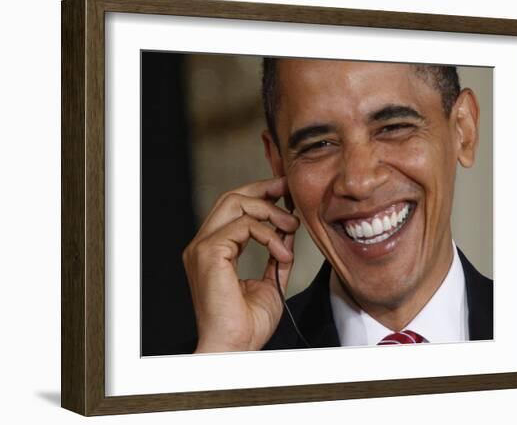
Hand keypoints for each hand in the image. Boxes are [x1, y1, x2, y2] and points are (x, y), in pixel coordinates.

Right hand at [182, 177, 299, 352]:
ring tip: (292, 226)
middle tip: (288, 190)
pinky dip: (269, 235)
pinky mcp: (209, 253)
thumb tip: (287, 232)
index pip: (233, 209)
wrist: (235, 348)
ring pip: (236, 204)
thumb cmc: (247, 324)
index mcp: (213, 251)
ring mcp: (203, 247)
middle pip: (231, 197)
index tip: (284, 192)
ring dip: (270, 211)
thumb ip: (275, 254)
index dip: (259, 194)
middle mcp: (203, 245)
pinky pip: (244, 226)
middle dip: (263, 188)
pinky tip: (283, 253)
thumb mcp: (270, 281)